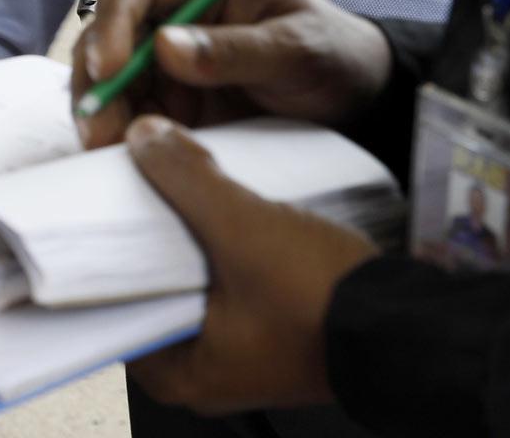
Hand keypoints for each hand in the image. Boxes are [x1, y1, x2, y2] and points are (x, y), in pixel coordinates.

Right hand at [71, 0, 395, 150]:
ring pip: (110, 78)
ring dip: (104, 111)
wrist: (359, 98)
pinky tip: (125, 155)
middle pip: (108, 35)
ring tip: (109, 150)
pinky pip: (133, 110)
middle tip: (98, 129)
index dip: (112, 26)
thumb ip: (237, 49)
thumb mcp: (299, 48)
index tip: (109, 71)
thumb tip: (165, 47)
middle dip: (98, 81)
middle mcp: (172, 8)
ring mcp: (167, 53)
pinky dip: (123, 132)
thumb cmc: (336, 55)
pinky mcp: (170, 94)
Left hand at [121, 117, 376, 414]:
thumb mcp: (244, 228)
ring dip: (182, 237)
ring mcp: (238, 355)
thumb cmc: (323, 298)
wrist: (414, 327)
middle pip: (148, 288)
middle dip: (143, 236)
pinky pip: (222, 285)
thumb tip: (141, 136)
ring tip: (168, 187)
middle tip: (131, 184)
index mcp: (176, 372)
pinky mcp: (269, 333)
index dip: (101, 250)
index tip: (95, 203)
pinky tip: (214, 210)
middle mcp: (199, 373)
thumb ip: (186, 180)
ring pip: (188, 282)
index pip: (110, 305)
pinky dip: (215, 250)